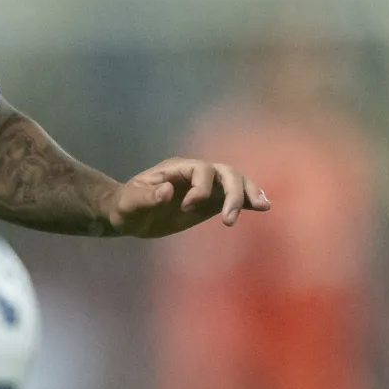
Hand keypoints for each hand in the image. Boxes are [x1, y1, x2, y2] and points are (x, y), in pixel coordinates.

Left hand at [101, 158, 268, 237]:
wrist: (129, 216)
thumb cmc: (126, 207)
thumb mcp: (129, 204)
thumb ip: (146, 197)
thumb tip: (168, 191)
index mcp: (177, 169)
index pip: (201, 169)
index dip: (201, 188)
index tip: (187, 209)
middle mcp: (195, 174)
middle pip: (224, 172)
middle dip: (232, 192)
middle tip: (229, 220)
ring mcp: (205, 187)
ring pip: (234, 181)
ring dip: (248, 193)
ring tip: (262, 206)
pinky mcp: (209, 203)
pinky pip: (232, 197)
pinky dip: (248, 200)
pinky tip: (263, 206)